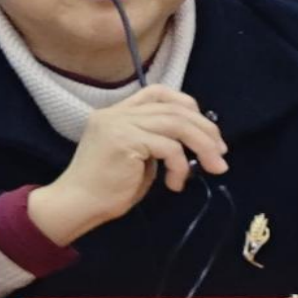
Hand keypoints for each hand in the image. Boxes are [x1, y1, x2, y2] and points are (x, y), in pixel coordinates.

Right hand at [29, 85, 227, 244]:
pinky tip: (175, 184)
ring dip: (202, 146)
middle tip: (221, 153)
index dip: (186, 105)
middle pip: (174, 108)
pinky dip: (180, 166)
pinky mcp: (125, 139)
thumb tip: (194, 143)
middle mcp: (117, 112)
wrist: (76, 205)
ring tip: (214, 167)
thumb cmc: (106, 190)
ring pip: (176, 123)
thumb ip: (157, 143)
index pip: (158, 92)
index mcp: (117, 112)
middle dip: (205, 129)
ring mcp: (119, 123)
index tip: (206, 130)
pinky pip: (169, 146)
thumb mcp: (137, 159)